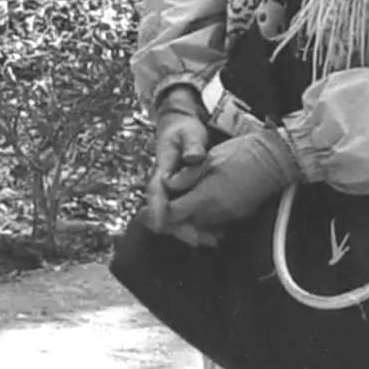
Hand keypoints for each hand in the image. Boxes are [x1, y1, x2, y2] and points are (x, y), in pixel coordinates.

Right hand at [144, 94, 209, 230]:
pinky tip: (212, 234)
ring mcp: (171, 192)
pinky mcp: (181, 196)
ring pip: (174, 216)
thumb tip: (192, 158)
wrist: (181, 128)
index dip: (157, 209)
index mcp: (161, 169)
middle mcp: (163, 184)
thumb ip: (191, 145)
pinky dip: (196, 224)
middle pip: (163, 212)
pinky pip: (185, 214)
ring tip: (207, 241)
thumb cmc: (183, 130)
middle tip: (195, 239)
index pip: (156, 191)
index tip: (159, 225)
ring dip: (187, 230)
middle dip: (177, 228)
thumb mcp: (188, 133)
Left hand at [160, 130, 300, 240]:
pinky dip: (204, 220)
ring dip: (188, 219)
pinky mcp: (239, 217)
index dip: (163, 208)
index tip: (158, 201)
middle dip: (174, 217)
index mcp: (208, 196)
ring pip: (200, 226)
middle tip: (166, 206)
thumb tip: (169, 185)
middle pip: (186, 224)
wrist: (275, 159)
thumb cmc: (244, 153)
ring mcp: (230, 217)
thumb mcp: (210, 158)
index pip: (175, 213)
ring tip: (181, 206)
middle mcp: (218, 213)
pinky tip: (200, 208)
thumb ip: (187, 175)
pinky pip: (215, 225)